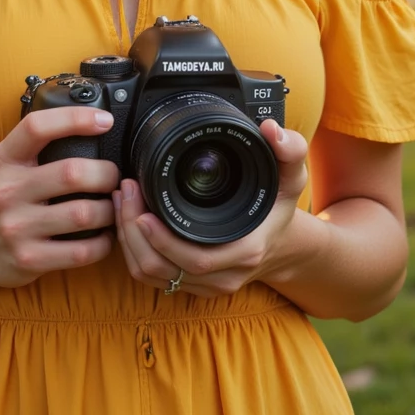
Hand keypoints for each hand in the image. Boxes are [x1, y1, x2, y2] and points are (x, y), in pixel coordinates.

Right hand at [0, 108, 121, 287]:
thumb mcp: (4, 164)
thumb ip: (36, 147)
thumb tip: (89, 125)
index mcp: (4, 160)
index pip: (38, 128)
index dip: (75, 118)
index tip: (105, 121)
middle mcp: (7, 191)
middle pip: (72, 173)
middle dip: (106, 174)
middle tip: (113, 177)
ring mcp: (17, 228)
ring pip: (83, 214)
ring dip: (109, 210)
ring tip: (111, 207)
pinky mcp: (29, 260)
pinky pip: (81, 251)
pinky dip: (103, 243)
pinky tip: (103, 236)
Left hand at [113, 119, 308, 297]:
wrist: (281, 244)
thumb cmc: (277, 208)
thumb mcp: (291, 177)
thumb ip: (288, 150)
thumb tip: (272, 128)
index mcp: (244, 251)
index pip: (195, 259)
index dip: (162, 240)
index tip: (141, 210)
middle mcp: (223, 275)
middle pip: (162, 268)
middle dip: (133, 232)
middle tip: (126, 192)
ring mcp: (204, 285)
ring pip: (150, 275)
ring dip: (128, 241)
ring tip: (122, 200)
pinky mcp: (189, 285)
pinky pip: (150, 277)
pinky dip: (132, 250)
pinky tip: (128, 218)